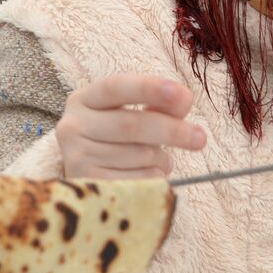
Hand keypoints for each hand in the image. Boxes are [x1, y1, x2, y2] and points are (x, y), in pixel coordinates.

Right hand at [56, 74, 206, 179]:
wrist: (86, 177)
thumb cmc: (115, 139)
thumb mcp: (129, 113)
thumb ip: (158, 105)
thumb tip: (184, 100)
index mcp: (84, 99)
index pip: (116, 87)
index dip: (150, 88)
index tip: (183, 95)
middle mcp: (72, 126)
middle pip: (131, 125)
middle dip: (172, 130)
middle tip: (200, 138)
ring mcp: (76, 157)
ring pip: (138, 155)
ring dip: (162, 159)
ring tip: (161, 160)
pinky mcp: (88, 185)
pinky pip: (137, 181)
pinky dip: (155, 177)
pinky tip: (151, 175)